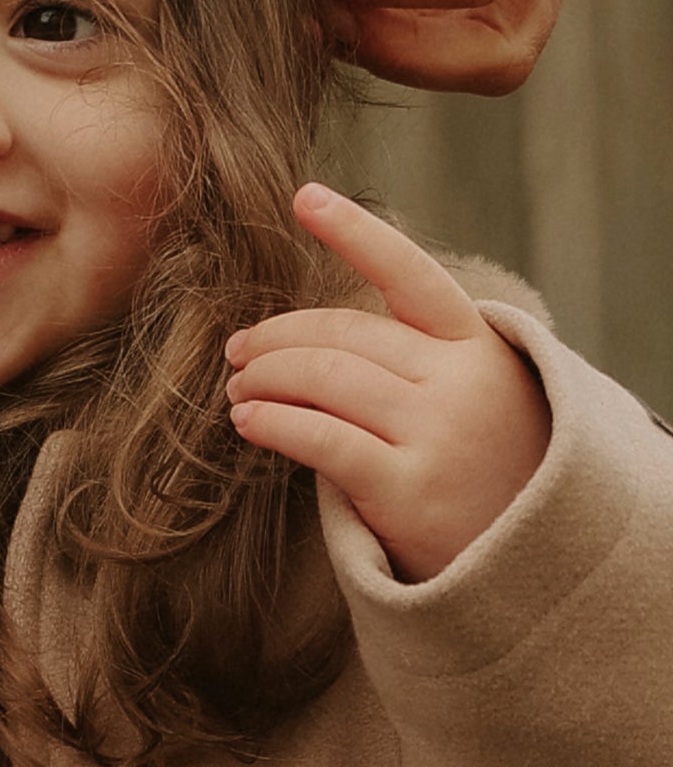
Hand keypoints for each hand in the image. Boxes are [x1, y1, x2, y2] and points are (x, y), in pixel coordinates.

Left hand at [224, 183, 551, 582]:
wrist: (528, 570)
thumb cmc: (483, 473)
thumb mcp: (476, 398)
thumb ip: (415, 359)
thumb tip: (304, 337)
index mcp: (479, 346)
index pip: (410, 273)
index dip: (355, 232)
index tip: (306, 196)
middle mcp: (462, 381)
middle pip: (344, 333)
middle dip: (278, 337)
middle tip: (238, 351)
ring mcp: (438, 434)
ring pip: (323, 379)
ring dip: (264, 378)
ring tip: (237, 390)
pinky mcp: (408, 489)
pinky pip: (319, 438)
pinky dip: (271, 423)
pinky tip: (247, 422)